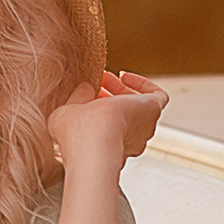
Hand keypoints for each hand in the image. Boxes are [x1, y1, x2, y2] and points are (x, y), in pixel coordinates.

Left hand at [51, 69, 168, 173]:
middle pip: (124, 117)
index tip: (87, 96)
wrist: (94, 139)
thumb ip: (76, 101)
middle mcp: (129, 142)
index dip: (98, 109)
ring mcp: (143, 128)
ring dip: (121, 91)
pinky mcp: (152, 111)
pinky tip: (124, 75)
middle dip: (109, 98)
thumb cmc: (77, 136)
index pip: (109, 128)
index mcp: (109, 148)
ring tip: (104, 76)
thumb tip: (85, 87)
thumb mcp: (67, 115)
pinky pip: (157, 96)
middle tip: (96, 83)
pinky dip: (142, 84)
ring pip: (137, 108)